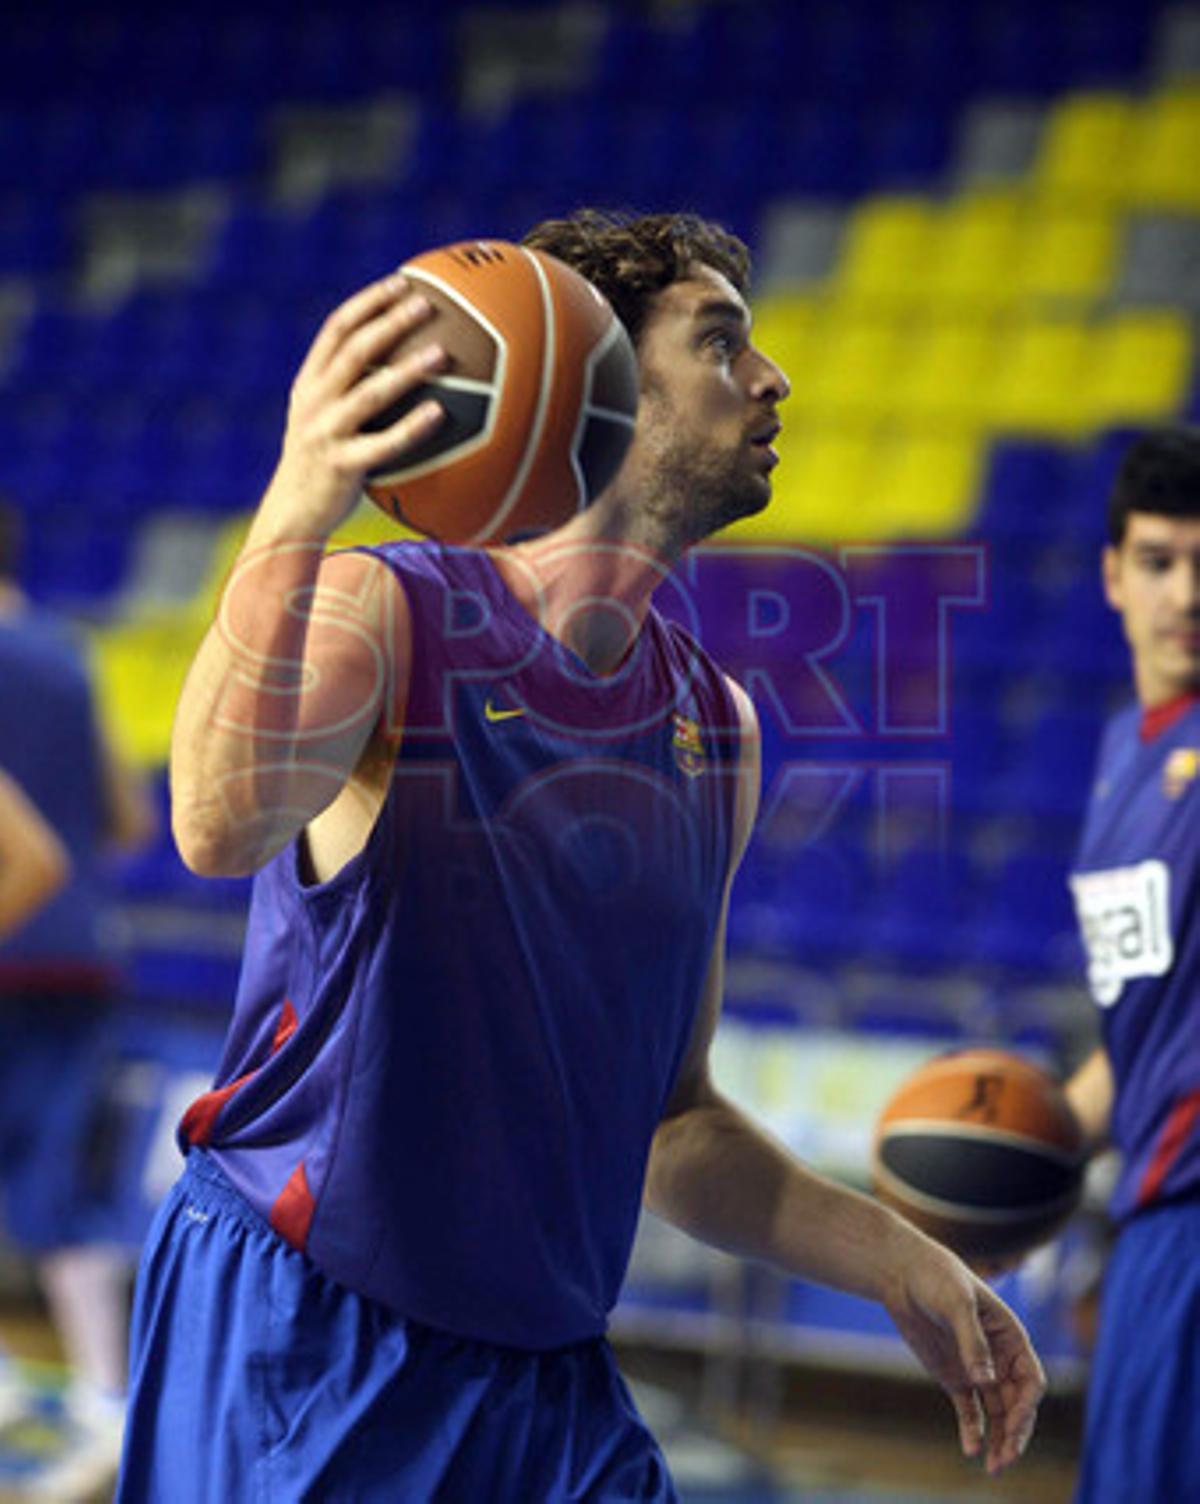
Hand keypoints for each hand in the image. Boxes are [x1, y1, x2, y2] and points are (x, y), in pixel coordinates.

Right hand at [265, 271, 447, 537]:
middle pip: (354, 350)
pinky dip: (412, 427)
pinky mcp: (342, 465)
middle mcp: (314, 401)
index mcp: (310, 382)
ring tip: (441, 353)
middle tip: (426, 303)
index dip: (369, 302)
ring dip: (407, 370)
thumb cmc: (320, 463)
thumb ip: (348, 389)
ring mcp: (326, 432)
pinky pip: (383, 444)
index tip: (402, 281)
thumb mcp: (322, 418)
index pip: (337, 328)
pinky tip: (439, 413)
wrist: (292, 513)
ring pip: (370, 392)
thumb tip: (400, 361)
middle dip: (390, 321)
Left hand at [882, 1235, 1044, 1474]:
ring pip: (997, 1413)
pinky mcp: (955, 1378)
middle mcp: (999, 1358)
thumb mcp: (956, 1304)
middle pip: (1017, 1404)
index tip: (1013, 1425)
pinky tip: (971, 1450)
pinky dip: (973, 1430)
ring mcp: (977, 1370)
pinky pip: (970, 1410)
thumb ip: (972, 1342)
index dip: (1026, 1406)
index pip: (1031, 1380)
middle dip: (1015, 1433)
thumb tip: (986, 1381)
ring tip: (993, 1467)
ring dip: (998, 1439)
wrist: (903, 1273)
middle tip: (1005, 1460)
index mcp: (1011, 1337)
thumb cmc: (937, 1278)